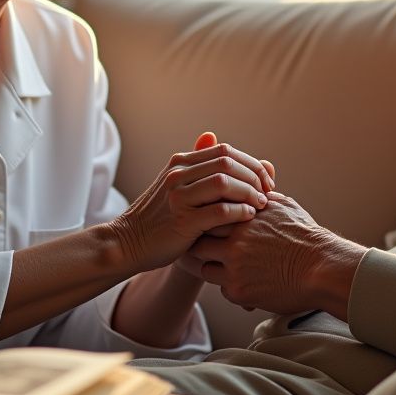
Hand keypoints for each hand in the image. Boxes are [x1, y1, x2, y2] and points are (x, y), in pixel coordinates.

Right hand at [108, 138, 276, 271]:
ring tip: (260, 205)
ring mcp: (178, 197)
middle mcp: (178, 175)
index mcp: (180, 163)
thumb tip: (232, 151)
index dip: (251, 164)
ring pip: (224, 183)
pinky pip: (219, 211)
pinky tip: (248, 217)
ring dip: (249, 193)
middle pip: (228, 163)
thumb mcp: (180, 188)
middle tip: (267, 193)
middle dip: (254, 177)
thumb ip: (206, 171)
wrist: (128, 243)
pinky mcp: (182, 221)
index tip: (265, 180)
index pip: (225, 151)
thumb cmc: (162, 218)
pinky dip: (239, 211)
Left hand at [179, 191, 367, 316]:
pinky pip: (221, 288)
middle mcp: (235, 240)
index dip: (206, 219)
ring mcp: (234, 266)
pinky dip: (230, 286)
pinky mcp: (238, 290)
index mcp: (244, 217)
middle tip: (203, 247)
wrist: (323, 269)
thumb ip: (264, 197)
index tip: (206, 223)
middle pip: (198, 239)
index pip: (208, 213)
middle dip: (200, 243)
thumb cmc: (307, 237)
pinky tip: (245, 282)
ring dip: (212, 267)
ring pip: (203, 267)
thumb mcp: (285, 207)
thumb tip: (255, 187)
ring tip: (225, 268)